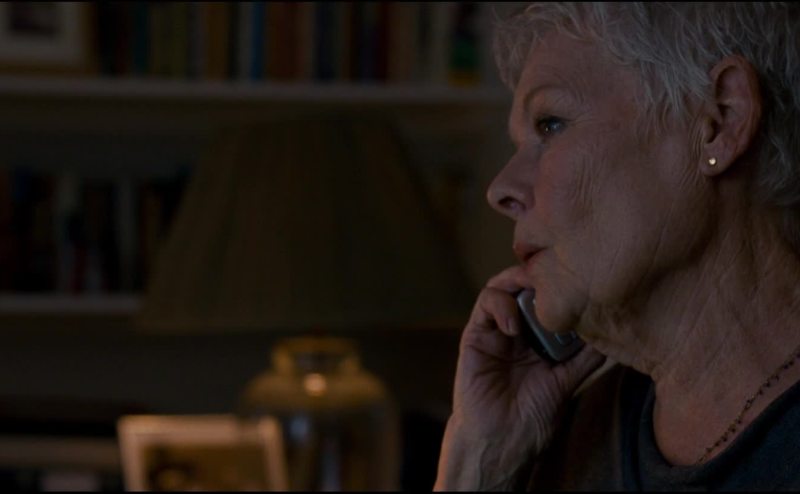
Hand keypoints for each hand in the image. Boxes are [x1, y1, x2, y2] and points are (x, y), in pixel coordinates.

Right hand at [434, 265, 605, 490]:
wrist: (501, 444)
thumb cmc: (532, 421)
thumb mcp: (567, 382)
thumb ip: (585, 357)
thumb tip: (614, 334)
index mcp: (540, 340)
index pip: (550, 300)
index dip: (562, 286)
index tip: (582, 280)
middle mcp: (518, 330)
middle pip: (527, 287)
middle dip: (543, 275)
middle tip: (559, 272)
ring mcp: (496, 330)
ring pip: (505, 286)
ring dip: (520, 281)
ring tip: (537, 290)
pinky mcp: (475, 333)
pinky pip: (486, 302)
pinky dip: (501, 304)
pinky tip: (514, 326)